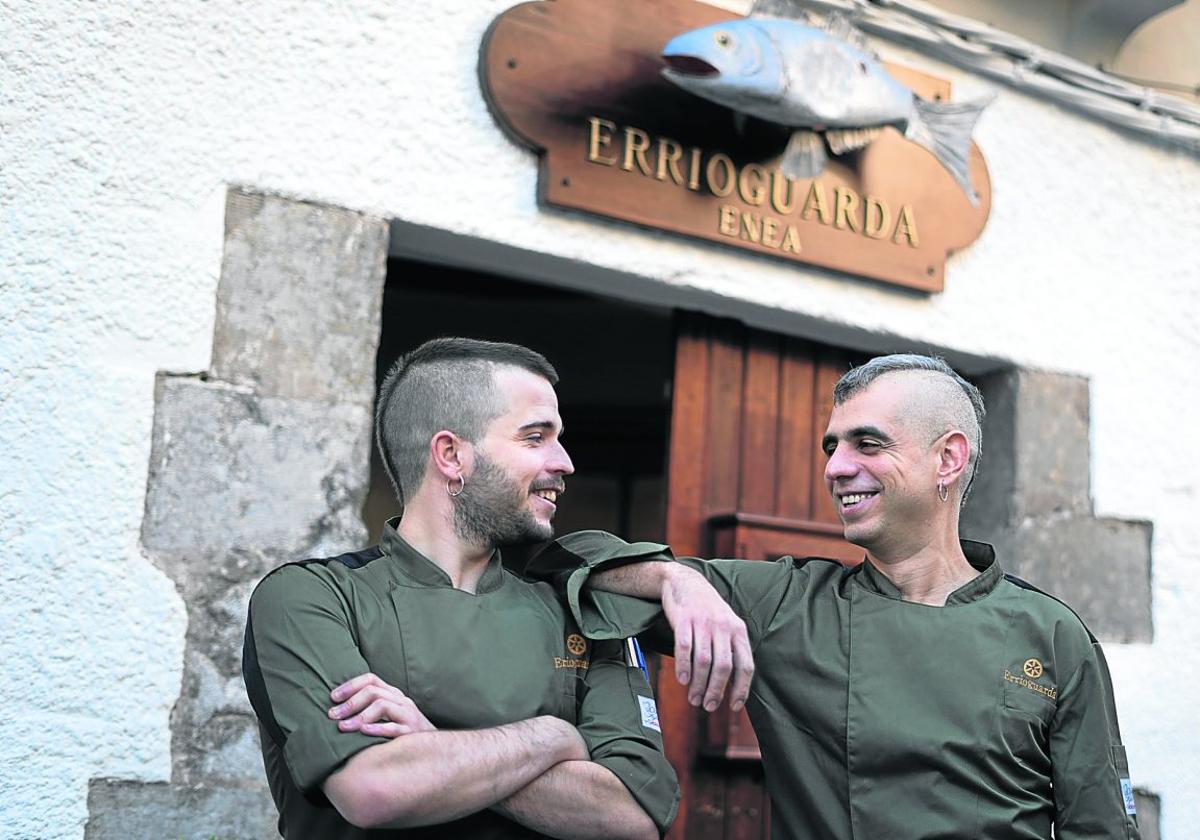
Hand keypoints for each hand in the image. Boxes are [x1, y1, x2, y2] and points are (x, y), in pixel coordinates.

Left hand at [329, 673, 435, 737]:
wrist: (433, 750)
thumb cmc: (403, 734)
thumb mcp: (388, 717)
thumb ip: (369, 710)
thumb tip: (337, 711)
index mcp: (393, 694)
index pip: (371, 679)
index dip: (350, 685)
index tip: (333, 697)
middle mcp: (401, 701)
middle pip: (373, 692)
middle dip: (349, 703)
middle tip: (332, 715)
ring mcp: (408, 715)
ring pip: (382, 705)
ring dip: (359, 716)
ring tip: (343, 727)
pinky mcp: (412, 732)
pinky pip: (394, 727)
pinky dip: (377, 728)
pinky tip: (363, 732)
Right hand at [661, 566, 753, 711]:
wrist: (685, 581)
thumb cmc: (707, 611)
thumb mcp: (727, 625)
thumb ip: (731, 650)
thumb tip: (734, 686)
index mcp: (738, 630)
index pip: (745, 665)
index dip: (741, 688)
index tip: (733, 707)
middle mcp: (723, 626)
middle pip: (723, 666)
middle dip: (716, 690)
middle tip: (708, 706)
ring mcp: (703, 622)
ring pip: (704, 660)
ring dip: (698, 684)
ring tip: (693, 699)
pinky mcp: (683, 618)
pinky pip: (684, 647)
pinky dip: (684, 666)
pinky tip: (682, 680)